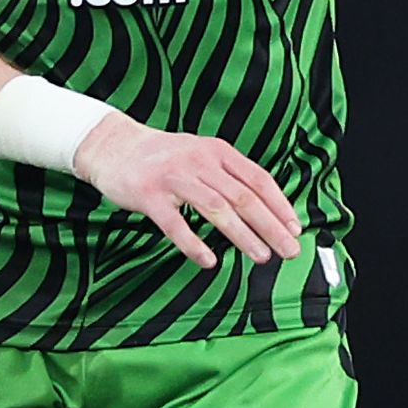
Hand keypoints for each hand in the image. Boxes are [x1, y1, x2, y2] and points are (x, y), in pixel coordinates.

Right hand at [69, 116, 302, 268]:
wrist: (113, 146)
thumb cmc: (162, 158)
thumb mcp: (200, 154)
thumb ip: (228, 176)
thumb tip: (265, 209)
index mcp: (217, 151)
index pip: (258, 179)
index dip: (280, 205)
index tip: (295, 229)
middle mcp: (199, 161)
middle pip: (244, 197)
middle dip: (271, 227)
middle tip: (289, 251)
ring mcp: (174, 178)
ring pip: (217, 209)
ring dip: (243, 236)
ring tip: (261, 256)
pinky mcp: (149, 196)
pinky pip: (175, 224)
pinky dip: (194, 244)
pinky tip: (209, 261)